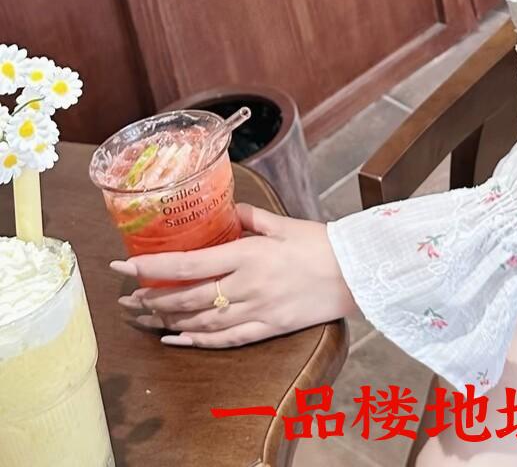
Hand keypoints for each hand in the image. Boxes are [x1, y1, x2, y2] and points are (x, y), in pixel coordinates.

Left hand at [113, 203, 359, 348]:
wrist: (355, 273)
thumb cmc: (321, 243)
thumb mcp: (284, 223)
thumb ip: (251, 217)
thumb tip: (228, 211)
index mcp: (248, 255)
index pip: (188, 265)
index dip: (152, 268)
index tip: (124, 266)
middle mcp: (246, 286)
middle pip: (187, 298)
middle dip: (152, 299)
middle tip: (127, 298)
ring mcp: (255, 312)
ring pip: (200, 322)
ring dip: (168, 320)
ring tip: (144, 316)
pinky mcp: (266, 329)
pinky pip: (224, 341)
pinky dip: (196, 342)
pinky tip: (176, 338)